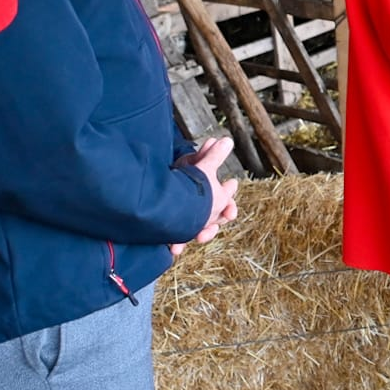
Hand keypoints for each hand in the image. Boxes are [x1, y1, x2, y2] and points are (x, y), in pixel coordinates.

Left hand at [173, 136, 238, 256]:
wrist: (159, 191)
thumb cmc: (185, 176)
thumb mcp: (199, 166)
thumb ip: (212, 156)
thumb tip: (226, 139)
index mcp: (215, 196)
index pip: (226, 203)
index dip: (229, 209)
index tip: (229, 214)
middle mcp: (206, 209)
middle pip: (214, 221)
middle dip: (211, 228)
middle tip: (203, 235)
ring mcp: (193, 219)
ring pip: (201, 231)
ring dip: (199, 236)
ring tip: (193, 240)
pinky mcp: (179, 229)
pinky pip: (181, 239)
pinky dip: (178, 244)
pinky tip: (174, 250)